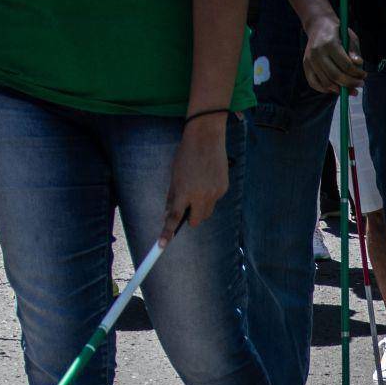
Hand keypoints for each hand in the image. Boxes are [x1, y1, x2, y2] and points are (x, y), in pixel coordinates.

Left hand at [160, 114, 229, 245]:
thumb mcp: (174, 174)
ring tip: (199, 186)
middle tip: (187, 207)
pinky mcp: (224, 188)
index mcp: (184, 191)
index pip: (174, 218)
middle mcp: (200, 195)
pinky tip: (208, 178)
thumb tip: (169, 213)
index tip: (161, 246)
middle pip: (197, 221)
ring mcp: (214, 193)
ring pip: (207, 211)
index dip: (167, 233)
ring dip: (201, 207)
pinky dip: (210, 195)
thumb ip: (172, 195)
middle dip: (192, 218)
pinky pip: (215, 199)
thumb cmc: (186, 154)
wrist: (206, 138)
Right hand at [302, 15, 364, 93]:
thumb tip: (359, 64)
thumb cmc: (337, 31)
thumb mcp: (350, 37)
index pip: (346, 65)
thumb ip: (354, 51)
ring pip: (326, 82)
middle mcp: (317, 52)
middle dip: (350, 84)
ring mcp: (310, 60)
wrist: (318, 25)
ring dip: (340, 90)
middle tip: (360, 85)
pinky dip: (326, 89)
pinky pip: (314, 83)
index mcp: (330, 43)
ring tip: (350, 90)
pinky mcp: (306, 65)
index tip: (364, 75)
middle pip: (335, 76)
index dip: (357, 73)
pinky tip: (336, 89)